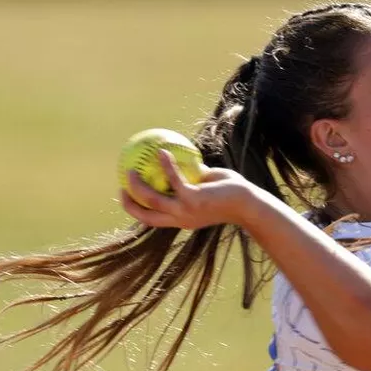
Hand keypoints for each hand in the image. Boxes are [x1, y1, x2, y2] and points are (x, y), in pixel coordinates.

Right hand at [120, 150, 253, 228]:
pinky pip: (174, 180)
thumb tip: (182, 160)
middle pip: (146, 216)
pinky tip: (162, 151)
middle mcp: (181, 219)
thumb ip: (194, 177)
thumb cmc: (232, 194)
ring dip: (139, 185)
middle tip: (121, 185)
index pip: (153, 219)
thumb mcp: (208, 185)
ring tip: (132, 167)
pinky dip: (166, 166)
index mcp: (182, 219)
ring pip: (153, 200)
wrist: (250, 204)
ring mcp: (186, 211)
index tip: (126, 196)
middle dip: (130, 204)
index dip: (137, 210)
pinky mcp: (194, 200)